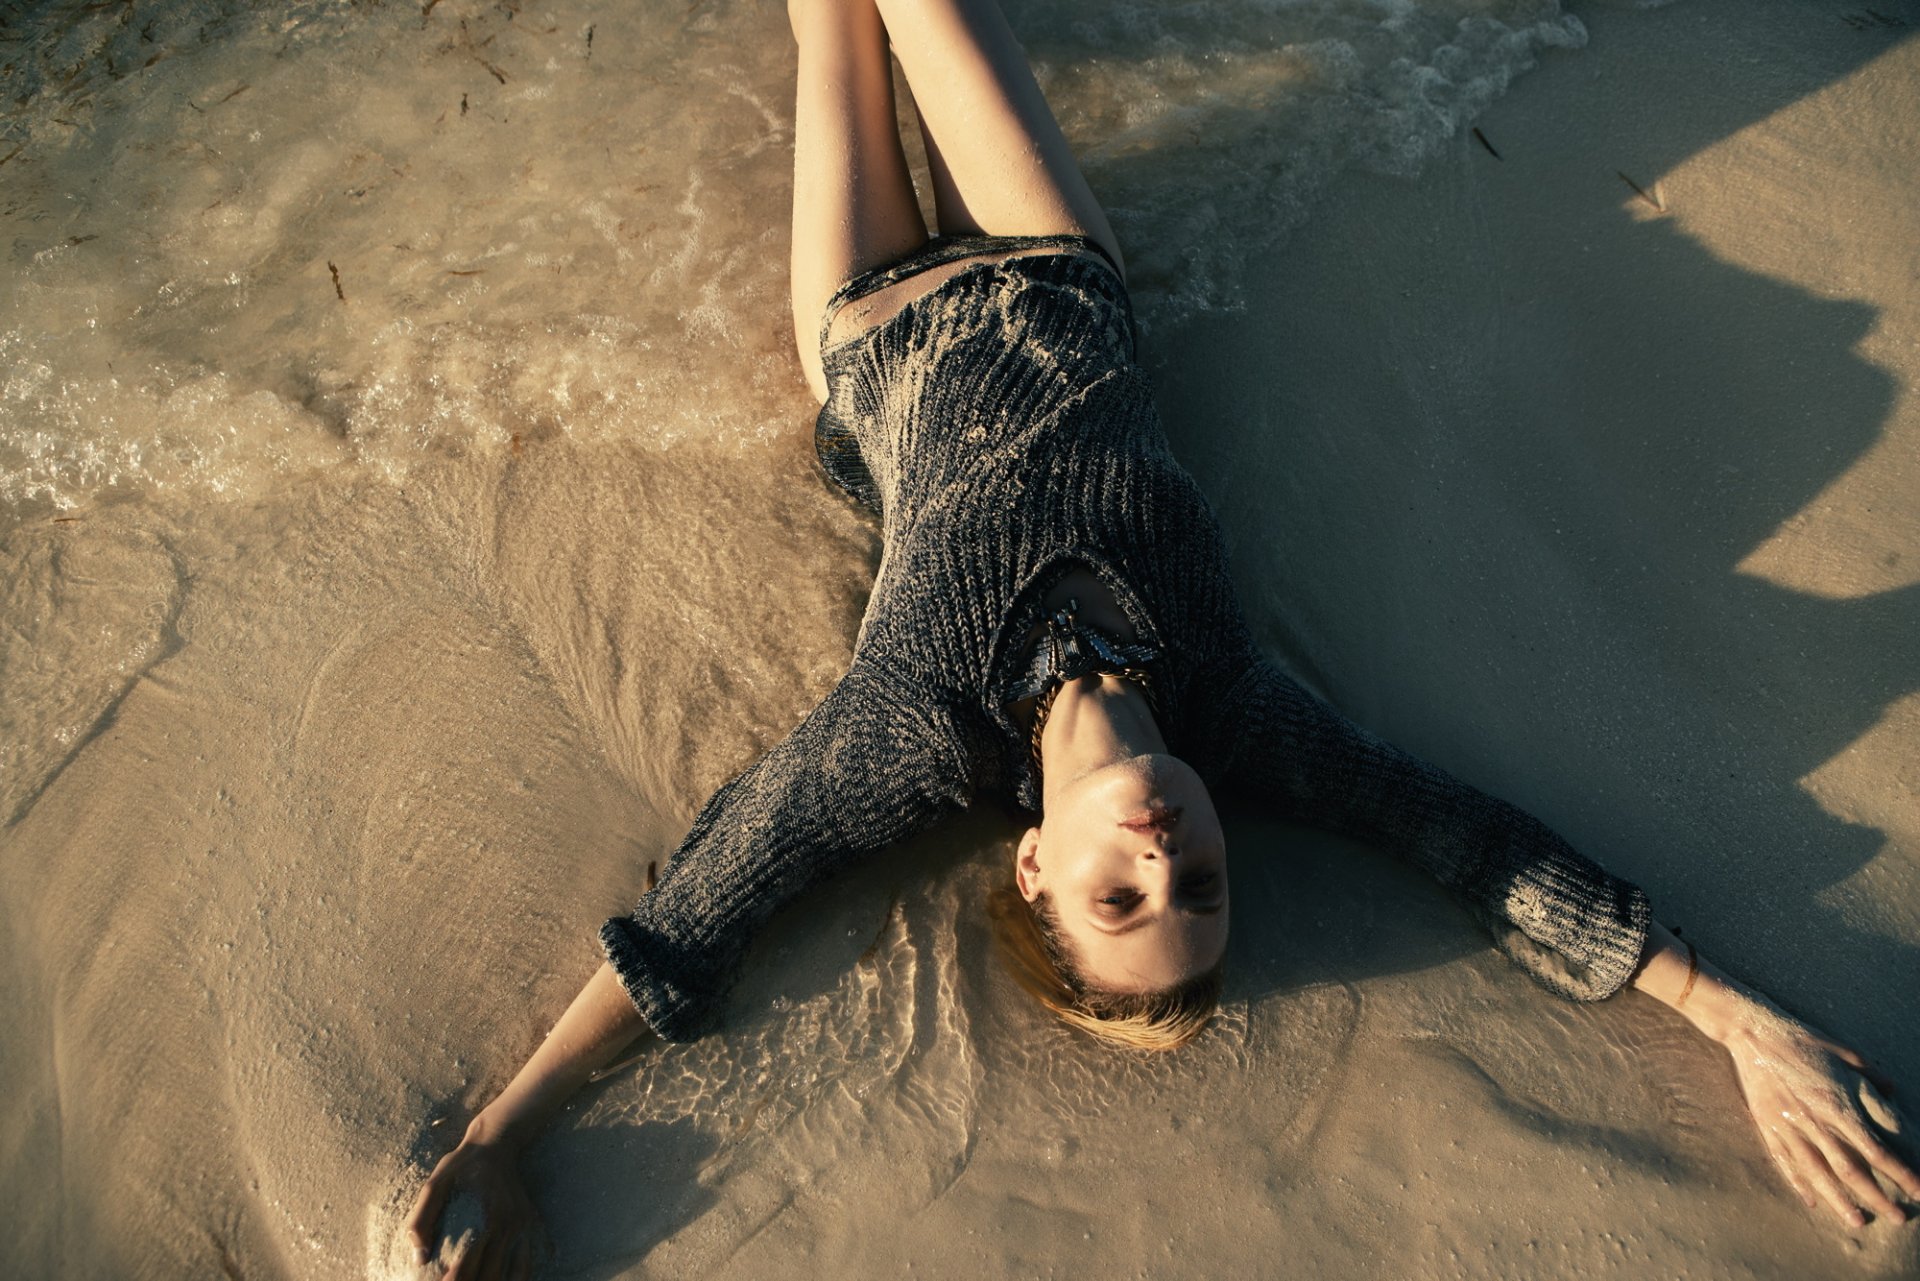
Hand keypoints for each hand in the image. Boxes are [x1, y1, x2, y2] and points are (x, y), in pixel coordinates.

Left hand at [404, 1134, 541, 1279]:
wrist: (498, 1141)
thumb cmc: (461, 1165)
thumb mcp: (434, 1184)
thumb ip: (421, 1220)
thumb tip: (419, 1259)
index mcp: (483, 1218)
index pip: (464, 1269)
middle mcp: (507, 1227)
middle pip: (489, 1277)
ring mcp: (522, 1227)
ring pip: (513, 1276)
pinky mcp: (531, 1225)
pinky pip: (528, 1264)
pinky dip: (517, 1279)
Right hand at [1721, 1001, 1919, 1228]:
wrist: (1752, 1031)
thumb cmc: (1803, 1039)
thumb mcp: (1845, 1051)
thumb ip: (1871, 1075)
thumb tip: (1893, 1092)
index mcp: (1838, 1105)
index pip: (1876, 1151)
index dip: (1901, 1174)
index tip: (1918, 1192)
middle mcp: (1814, 1122)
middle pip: (1851, 1171)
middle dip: (1877, 1198)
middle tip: (1898, 1217)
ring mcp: (1788, 1127)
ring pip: (1818, 1174)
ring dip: (1840, 1202)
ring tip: (1858, 1221)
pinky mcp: (1767, 1125)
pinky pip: (1785, 1162)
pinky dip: (1800, 1184)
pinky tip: (1813, 1201)